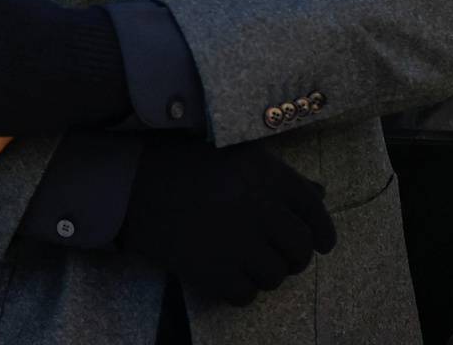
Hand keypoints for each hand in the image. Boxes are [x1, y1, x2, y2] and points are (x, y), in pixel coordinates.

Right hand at [118, 138, 336, 307]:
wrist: (128, 183)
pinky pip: (245, 294)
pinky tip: (227, 275)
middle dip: (295, 258)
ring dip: (266, 274)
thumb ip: (279, 177)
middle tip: (282, 258)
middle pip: (299, 248)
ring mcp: (234, 240)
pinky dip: (240, 290)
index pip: (312, 209)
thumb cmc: (183, 163)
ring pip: (274, 276)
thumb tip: (320, 195)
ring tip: (247, 263)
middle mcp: (255, 205)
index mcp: (264, 172)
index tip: (323, 245)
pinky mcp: (210, 269)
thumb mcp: (236, 157)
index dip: (323, 231)